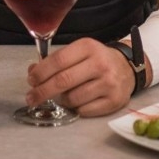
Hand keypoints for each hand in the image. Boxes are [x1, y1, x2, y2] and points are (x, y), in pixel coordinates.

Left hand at [25, 37, 142, 116]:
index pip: (58, 60)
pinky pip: (84, 110)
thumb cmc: (96, 60)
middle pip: (63, 81)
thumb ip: (55, 60)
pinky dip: (76, 108)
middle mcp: (100, 64)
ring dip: (61, 100)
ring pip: (72, 98)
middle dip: (42, 91)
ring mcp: (109, 83)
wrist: (127, 68)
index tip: (31, 81)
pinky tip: (77, 101)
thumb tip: (32, 72)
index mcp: (88, 47)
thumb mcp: (78, 52)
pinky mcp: (114, 101)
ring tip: (62, 96)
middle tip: (31, 98)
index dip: (40, 73)